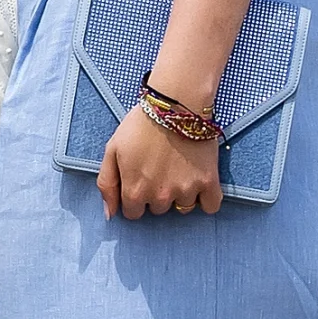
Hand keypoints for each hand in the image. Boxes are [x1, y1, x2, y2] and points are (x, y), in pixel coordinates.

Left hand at [95, 102, 221, 218]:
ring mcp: (186, 191)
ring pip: (182, 208)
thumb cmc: (141, 124)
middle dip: (156, 193)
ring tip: (179, 169)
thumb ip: (107, 184)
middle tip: (160, 168)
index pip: (133, 213)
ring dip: (180, 194)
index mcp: (135, 190)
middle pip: (158, 209)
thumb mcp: (112, 150)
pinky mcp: (208, 182)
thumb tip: (109, 214)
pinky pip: (210, 206)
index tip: (141, 179)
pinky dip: (205, 199)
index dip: (135, 196)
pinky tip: (197, 182)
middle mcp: (160, 196)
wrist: (175, 104)